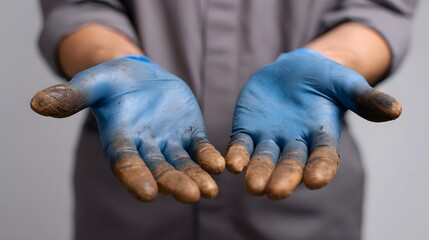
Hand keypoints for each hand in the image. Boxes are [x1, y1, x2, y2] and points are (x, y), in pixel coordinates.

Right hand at [31, 56, 224, 202]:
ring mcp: (169, 144)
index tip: (145, 193)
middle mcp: (145, 148)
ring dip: (196, 177)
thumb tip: (37, 103)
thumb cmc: (112, 82)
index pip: (125, 163)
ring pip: (183, 165)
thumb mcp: (93, 83)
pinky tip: (221, 166)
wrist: (140, 78)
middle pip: (159, 170)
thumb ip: (72, 95)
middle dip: (173, 183)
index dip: (134, 177)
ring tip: (209, 190)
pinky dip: (210, 158)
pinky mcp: (189, 135)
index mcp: (120, 140)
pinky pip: (200, 149)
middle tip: (190, 196)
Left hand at [225, 49, 400, 199]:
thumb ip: (364, 97)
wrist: (292, 70)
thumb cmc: (324, 78)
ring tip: (252, 186)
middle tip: (275, 193)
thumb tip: (395, 110)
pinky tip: (231, 164)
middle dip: (284, 178)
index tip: (316, 180)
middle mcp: (295, 144)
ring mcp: (269, 139)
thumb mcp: (345, 82)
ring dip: (258, 173)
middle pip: (290, 165)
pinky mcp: (247, 130)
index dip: (321, 168)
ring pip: (263, 160)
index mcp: (321, 136)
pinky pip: (240, 146)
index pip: (323, 157)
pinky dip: (237, 156)